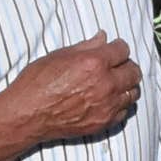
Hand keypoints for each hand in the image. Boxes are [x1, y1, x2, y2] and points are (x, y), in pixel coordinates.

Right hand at [7, 37, 144, 145]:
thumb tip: (102, 37)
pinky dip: (120, 104)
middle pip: (134, 71)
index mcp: (94, 63)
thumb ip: (85, 46)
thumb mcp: (58, 56)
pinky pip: (124, 111)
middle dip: (126, 65)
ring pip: (133, 92)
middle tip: (117, 66)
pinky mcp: (103, 122)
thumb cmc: (36, 83)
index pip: (123, 50)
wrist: (26, 116)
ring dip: (126, 85)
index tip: (112, 49)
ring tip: (114, 84)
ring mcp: (106, 106)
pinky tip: (108, 100)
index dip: (117, 47)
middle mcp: (105, 84)